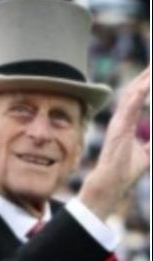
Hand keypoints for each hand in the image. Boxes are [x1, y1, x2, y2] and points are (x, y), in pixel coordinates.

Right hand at [80, 66, 151, 219]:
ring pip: (131, 95)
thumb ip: (152, 143)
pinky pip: (129, 108)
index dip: (146, 82)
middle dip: (146, 75)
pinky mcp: (118, 130)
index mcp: (126, 122)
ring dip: (143, 80)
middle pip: (134, 90)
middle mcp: (121, 119)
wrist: (111, 185)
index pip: (138, 96)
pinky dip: (139, 94)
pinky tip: (146, 84)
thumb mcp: (148, 153)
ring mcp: (118, 124)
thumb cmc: (125, 172)